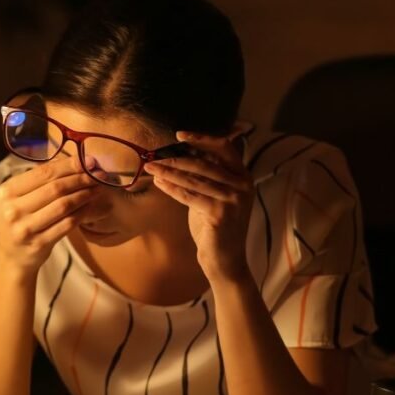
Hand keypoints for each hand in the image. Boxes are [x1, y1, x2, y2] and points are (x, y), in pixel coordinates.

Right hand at [0, 155, 97, 272]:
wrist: (11, 256)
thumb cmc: (20, 220)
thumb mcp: (19, 198)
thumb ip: (39, 180)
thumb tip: (73, 161)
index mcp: (7, 192)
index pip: (43, 173)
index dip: (68, 165)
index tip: (87, 161)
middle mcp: (13, 209)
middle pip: (55, 188)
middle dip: (80, 179)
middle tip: (98, 175)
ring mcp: (26, 228)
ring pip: (63, 206)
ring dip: (84, 195)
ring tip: (97, 189)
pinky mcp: (39, 243)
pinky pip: (67, 224)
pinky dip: (82, 213)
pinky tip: (90, 206)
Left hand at [143, 123, 254, 282]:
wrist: (224, 259)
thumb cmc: (215, 227)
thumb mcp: (213, 196)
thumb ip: (205, 177)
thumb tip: (179, 155)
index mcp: (243, 176)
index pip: (224, 148)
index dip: (202, 138)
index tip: (179, 134)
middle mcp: (242, 185)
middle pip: (204, 163)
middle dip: (175, 159)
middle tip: (153, 157)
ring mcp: (233, 199)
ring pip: (194, 179)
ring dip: (169, 172)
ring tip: (150, 168)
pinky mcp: (220, 213)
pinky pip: (190, 196)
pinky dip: (171, 189)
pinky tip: (158, 183)